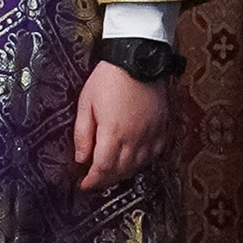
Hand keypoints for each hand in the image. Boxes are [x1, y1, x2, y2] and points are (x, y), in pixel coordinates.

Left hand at [70, 61, 170, 189]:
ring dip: (124, 172)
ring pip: (138, 165)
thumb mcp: (86, 103)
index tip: (84, 185)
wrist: (138, 57)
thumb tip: (80, 159)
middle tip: (95, 179)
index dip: (92, 181)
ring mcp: (151, 132)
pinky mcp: (162, 125)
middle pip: (121, 171)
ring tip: (112, 169)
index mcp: (113, 132)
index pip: (102, 169)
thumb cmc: (109, 77)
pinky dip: (143, 160)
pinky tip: (135, 157)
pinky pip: (155, 152)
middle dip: (106, 179)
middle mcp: (135, 137)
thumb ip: (82, 133)